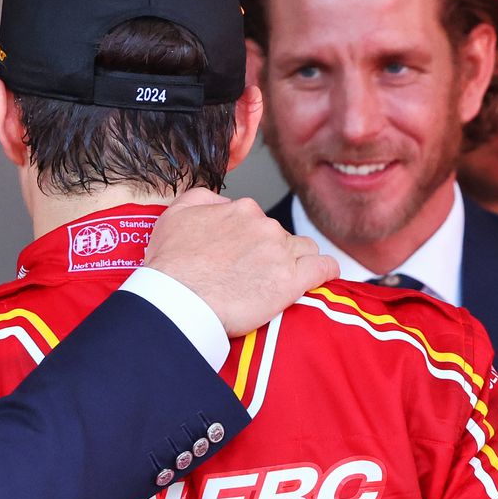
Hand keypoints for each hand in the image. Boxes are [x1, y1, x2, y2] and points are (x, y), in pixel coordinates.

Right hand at [143, 189, 335, 335]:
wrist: (177, 299)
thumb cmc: (170, 266)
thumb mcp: (175, 216)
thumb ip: (201, 199)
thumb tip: (221, 202)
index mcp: (240, 210)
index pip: (259, 221)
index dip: (252, 241)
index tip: (244, 258)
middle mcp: (264, 225)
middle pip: (282, 236)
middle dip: (274, 252)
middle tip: (257, 276)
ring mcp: (280, 251)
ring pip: (305, 249)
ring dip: (299, 261)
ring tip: (285, 281)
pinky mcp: (292, 279)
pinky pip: (324, 267)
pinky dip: (326, 271)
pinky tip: (324, 277)